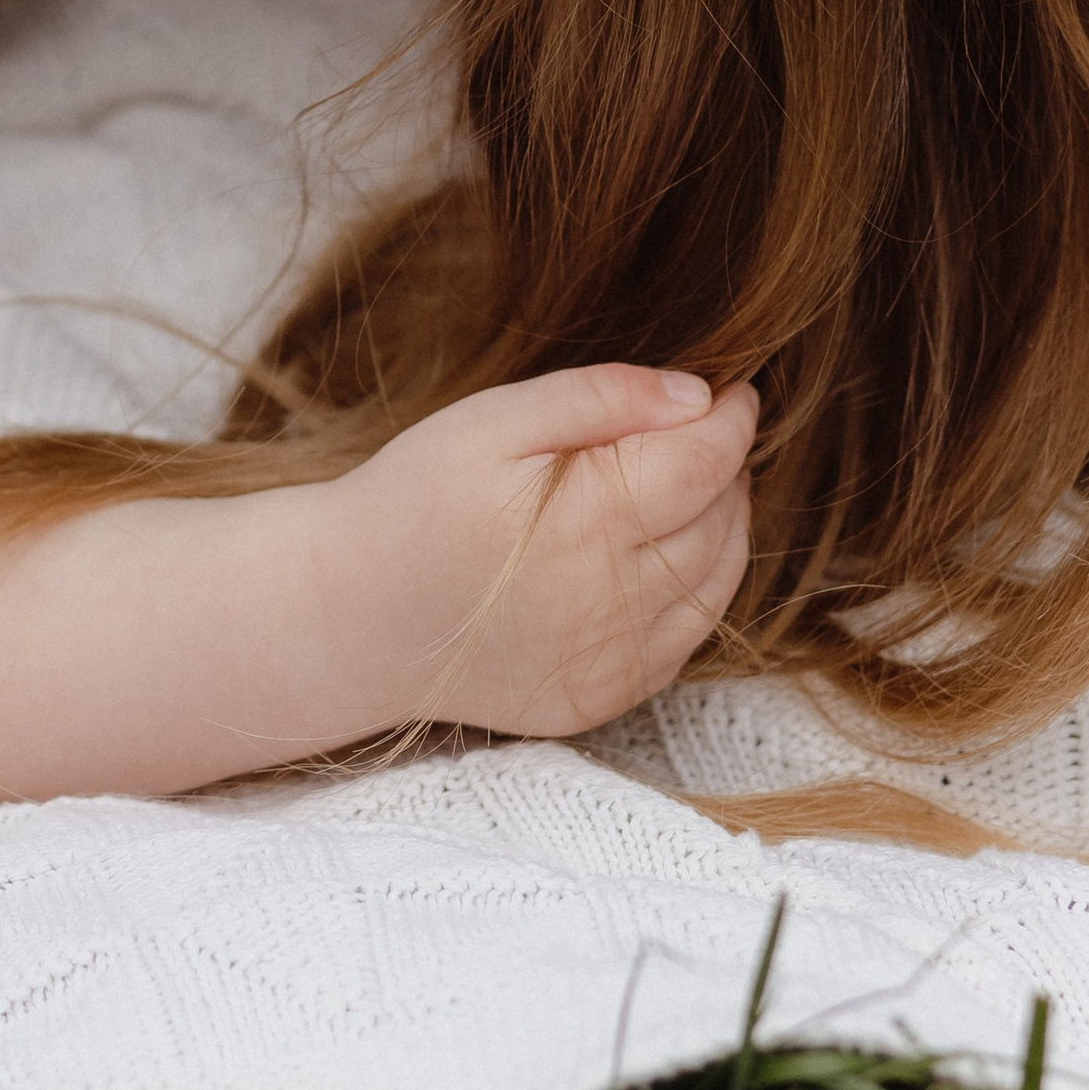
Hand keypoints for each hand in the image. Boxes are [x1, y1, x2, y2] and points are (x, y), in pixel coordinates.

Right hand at [327, 365, 756, 737]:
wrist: (354, 614)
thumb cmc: (415, 499)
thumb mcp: (490, 420)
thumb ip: (597, 398)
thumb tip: (694, 395)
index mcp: (590, 524)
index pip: (706, 464)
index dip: (731, 420)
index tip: (734, 390)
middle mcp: (616, 605)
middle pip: (722, 525)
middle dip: (728, 470)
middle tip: (702, 430)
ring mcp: (614, 664)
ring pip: (718, 587)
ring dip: (723, 529)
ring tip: (691, 485)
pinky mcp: (603, 699)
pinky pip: (685, 641)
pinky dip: (696, 591)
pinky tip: (661, 554)